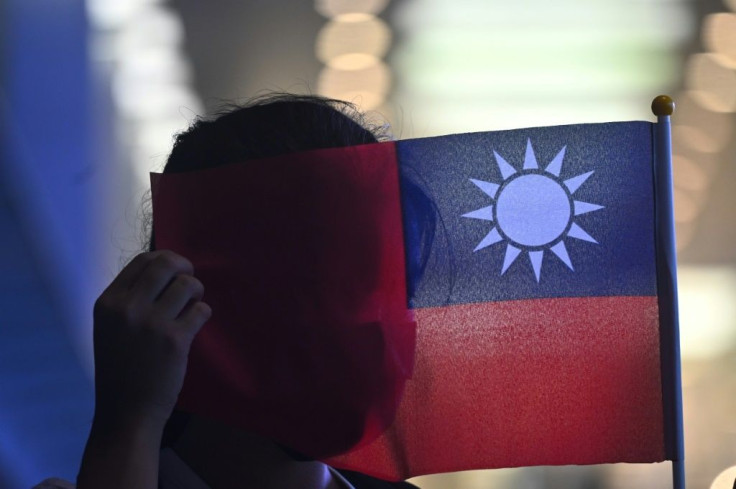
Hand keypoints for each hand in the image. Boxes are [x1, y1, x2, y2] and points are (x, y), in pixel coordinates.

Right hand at [91, 250, 210, 429]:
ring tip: (192, 306)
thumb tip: (165, 268)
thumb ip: (130, 299)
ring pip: (188, 284)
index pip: (142, 260)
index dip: (164, 259)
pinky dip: (203, 313)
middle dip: (185, 267)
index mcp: (108, 302)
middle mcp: (127, 308)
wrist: (126, 412)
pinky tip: (195, 324)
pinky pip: (201, 310)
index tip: (175, 270)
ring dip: (197, 292)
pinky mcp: (175, 340)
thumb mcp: (111, 328)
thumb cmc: (121, 369)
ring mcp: (152, 323)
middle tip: (190, 283)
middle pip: (167, 264)